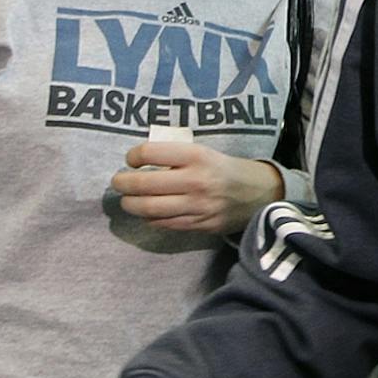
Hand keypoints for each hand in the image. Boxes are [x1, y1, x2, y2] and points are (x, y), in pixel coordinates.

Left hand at [111, 143, 281, 235]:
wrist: (259, 193)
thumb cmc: (225, 168)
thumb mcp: (204, 152)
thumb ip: (176, 156)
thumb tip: (141, 161)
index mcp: (197, 156)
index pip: (151, 153)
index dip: (133, 156)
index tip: (131, 159)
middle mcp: (196, 181)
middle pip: (144, 184)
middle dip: (123, 183)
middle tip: (117, 182)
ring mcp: (197, 206)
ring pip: (150, 209)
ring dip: (131, 204)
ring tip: (127, 200)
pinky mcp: (199, 225)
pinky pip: (164, 224)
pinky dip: (149, 218)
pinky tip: (147, 212)